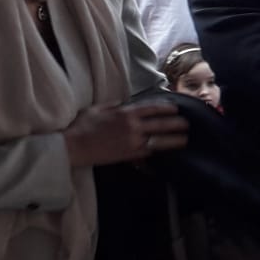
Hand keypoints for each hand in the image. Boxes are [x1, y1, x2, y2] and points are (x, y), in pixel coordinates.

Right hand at [64, 100, 188, 167]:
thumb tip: (124, 103)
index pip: (153, 108)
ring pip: (159, 140)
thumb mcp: (98, 109)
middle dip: (176, 124)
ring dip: (174, 140)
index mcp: (125, 113)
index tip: (176, 109)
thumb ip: (114, 106)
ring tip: (184, 139)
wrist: (71, 147)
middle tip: (187, 124)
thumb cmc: (81, 126)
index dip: (167, 109)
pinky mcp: (129, 155)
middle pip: (161, 125)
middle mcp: (132, 127)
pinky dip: (159, 151)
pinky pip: (149, 152)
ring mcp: (132, 142)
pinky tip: (167, 151)